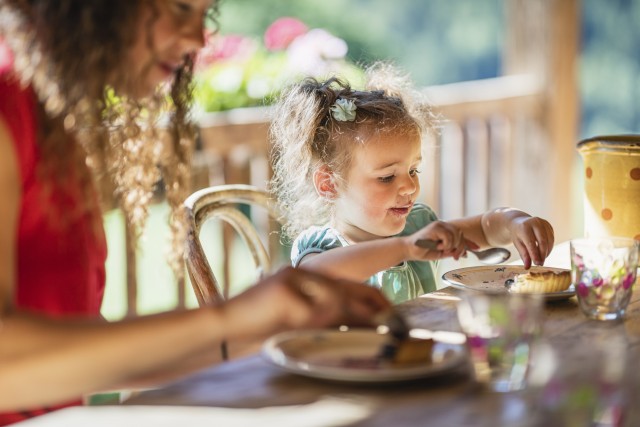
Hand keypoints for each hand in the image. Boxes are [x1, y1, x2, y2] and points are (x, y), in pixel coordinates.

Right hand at [220, 266, 390, 337]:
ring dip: (353, 319)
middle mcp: (301, 273)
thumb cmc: (261, 323)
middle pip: (345, 290)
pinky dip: (324, 325)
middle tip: (392, 326)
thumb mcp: (296, 316)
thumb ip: (323, 315)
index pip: (347, 284)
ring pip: (333, 299)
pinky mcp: (282, 293)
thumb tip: (361, 324)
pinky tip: (333, 334)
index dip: (373, 298)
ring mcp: (292, 280)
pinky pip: (311, 312)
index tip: (392, 314)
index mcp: (306, 275)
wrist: (224, 322)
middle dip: (371, 309)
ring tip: (372, 332)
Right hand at [404, 220, 475, 260]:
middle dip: (461, 248)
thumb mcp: (442, 253)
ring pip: (456, 235)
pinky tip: (438, 246)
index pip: (461, 235)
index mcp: (445, 230)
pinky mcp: (435, 227)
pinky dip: (446, 244)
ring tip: (441, 250)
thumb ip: (453, 251)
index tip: (477, 249)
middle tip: (455, 257)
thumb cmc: (423, 251)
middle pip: (461, 235)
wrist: (409, 250)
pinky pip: (448, 236)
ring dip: (452, 246)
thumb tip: (465, 254)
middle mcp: (443, 225)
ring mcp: (439, 225)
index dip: (469, 242)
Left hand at [508, 216, 554, 267]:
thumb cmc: (518, 234)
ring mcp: (543, 223)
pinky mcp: (549, 225)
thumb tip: (527, 267)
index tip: (537, 263)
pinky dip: (549, 247)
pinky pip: (552, 238)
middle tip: (540, 264)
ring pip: (549, 240)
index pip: (531, 243)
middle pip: (542, 241)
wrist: (520, 221)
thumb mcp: (518, 243)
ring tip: (542, 259)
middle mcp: (535, 223)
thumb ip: (523, 254)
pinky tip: (544, 252)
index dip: (535, 254)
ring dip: (547, 252)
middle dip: (542, 254)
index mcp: (524, 227)